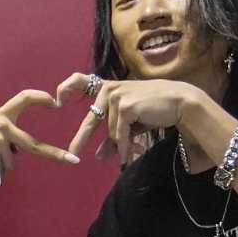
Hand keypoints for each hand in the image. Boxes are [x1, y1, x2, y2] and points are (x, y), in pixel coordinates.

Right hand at [0, 90, 78, 173]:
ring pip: (11, 162)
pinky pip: (0, 170)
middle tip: (72, 161)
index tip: (55, 102)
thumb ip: (3, 133)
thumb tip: (17, 152)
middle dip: (54, 154)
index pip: (23, 99)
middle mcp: (1, 126)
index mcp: (1, 115)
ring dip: (1, 165)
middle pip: (33, 145)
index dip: (40, 98)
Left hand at [57, 73, 209, 162]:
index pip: (80, 79)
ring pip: (110, 131)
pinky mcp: (125, 106)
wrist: (180, 102)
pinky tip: (128, 155)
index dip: (66, 88)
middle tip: (72, 154)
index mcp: (108, 88)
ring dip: (119, 144)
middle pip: (91, 119)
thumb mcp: (130, 124)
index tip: (57, 102)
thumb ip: (113, 138)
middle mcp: (109, 89)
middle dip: (81, 139)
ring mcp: (116, 96)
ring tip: (128, 152)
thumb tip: (98, 156)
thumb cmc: (154, 110)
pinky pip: (119, 134)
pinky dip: (124, 146)